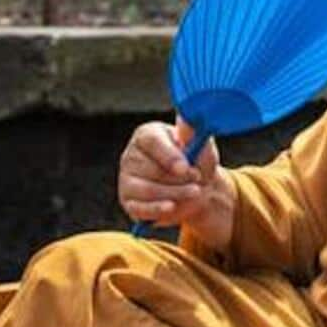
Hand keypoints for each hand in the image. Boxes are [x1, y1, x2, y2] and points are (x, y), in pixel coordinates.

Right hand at [119, 117, 236, 247]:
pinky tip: (172, 207)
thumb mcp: (200, 145)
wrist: (197, 187)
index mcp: (147, 135)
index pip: (150, 141)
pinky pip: (140, 208)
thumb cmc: (197, 161)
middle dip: (178, 179)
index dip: (169, 156)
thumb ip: (193, 132)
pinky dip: (158, 209)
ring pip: (147, 190)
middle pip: (151, 169)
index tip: (186, 168)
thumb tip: (187, 116)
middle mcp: (131, 155)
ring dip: (175, 194)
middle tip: (198, 179)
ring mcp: (126, 179)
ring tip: (194, 192)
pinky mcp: (128, 201)